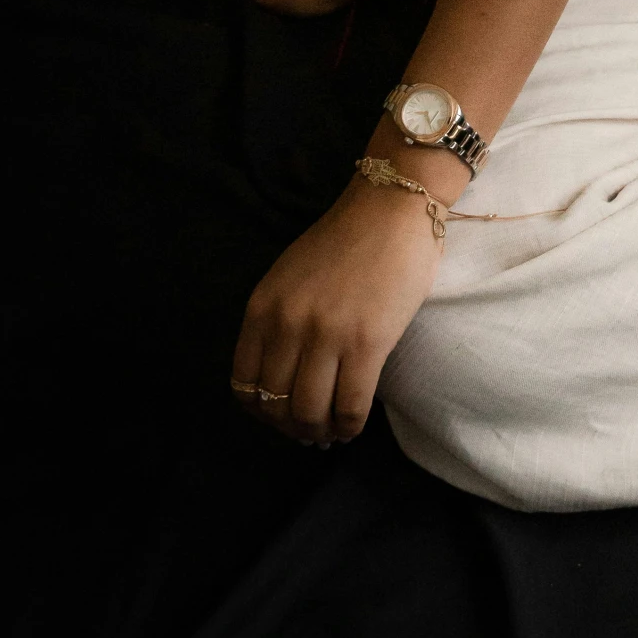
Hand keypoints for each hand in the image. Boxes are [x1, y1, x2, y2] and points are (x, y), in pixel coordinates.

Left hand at [231, 174, 442, 443]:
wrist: (393, 205)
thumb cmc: (347, 238)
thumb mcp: (290, 277)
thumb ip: (280, 320)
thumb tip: (286, 378)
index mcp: (263, 308)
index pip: (244, 384)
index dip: (261, 411)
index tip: (282, 414)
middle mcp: (287, 325)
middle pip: (276, 405)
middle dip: (292, 427)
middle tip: (310, 429)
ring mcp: (327, 335)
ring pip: (310, 413)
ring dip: (320, 432)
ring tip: (332, 430)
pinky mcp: (367, 343)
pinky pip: (349, 405)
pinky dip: (349, 426)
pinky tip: (354, 424)